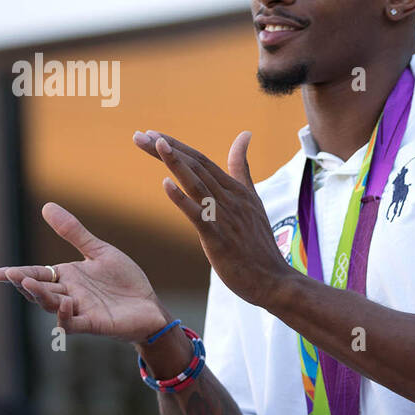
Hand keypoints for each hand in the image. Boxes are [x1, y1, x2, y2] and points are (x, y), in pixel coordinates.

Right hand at [0, 202, 169, 342]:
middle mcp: (69, 294)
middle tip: (10, 275)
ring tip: (29, 284)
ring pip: (52, 306)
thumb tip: (46, 206)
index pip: (36, 274)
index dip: (17, 275)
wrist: (149, 306)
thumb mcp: (98, 251)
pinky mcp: (95, 324)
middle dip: (25, 283)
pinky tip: (64, 304)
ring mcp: (80, 310)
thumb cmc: (123, 280)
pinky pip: (74, 323)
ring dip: (41, 296)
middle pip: (40, 290)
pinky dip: (65, 317)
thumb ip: (74, 232)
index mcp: (67, 277)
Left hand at [132, 129, 289, 307]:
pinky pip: (199, 215)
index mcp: (236, 190)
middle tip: (140, 135)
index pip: (202, 161)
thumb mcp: (251, 199)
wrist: (273, 280)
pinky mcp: (219, 239)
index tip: (152, 135)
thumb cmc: (259, 245)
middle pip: (196, 167)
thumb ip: (242, 168)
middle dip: (168, 149)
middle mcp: (231, 199)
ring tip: (154, 144)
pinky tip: (166, 185)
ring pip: (198, 184)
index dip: (177, 146)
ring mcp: (226, 218)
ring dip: (176, 163)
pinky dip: (182, 199)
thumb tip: (244, 135)